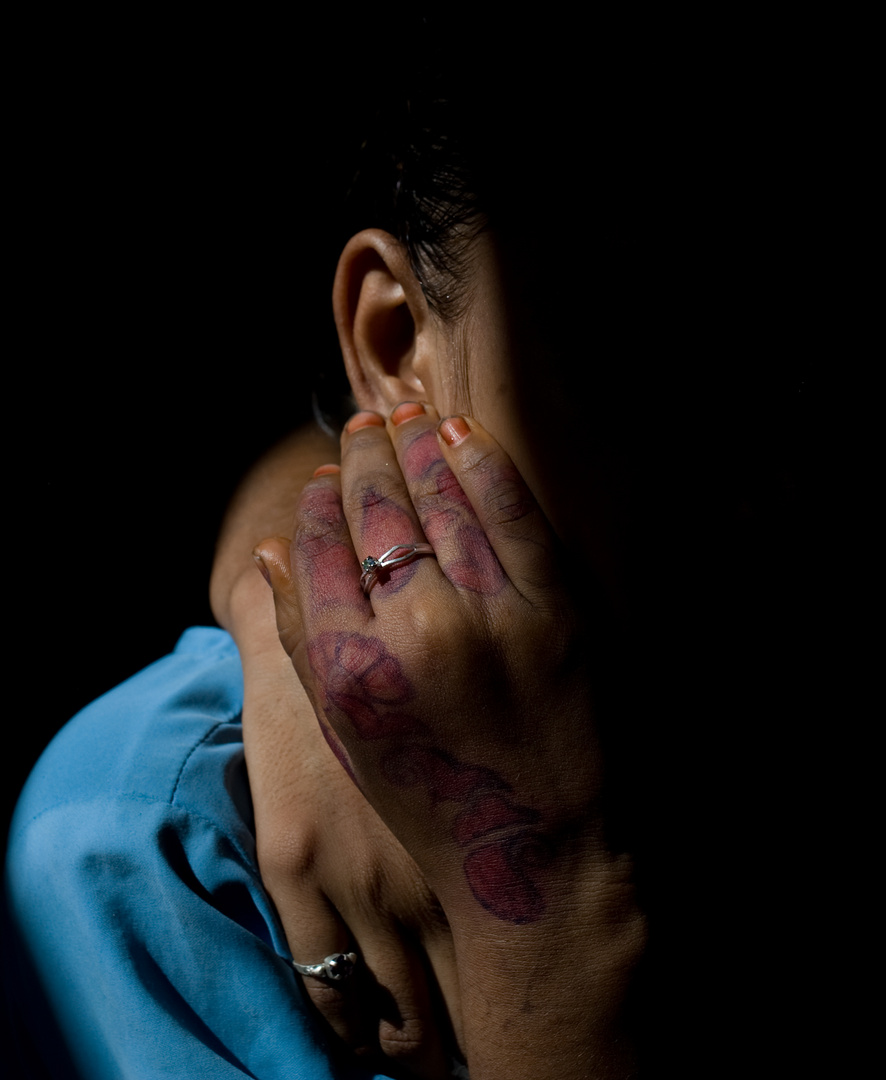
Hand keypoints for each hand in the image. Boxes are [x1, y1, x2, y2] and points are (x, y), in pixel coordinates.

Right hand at [256, 404, 645, 1077]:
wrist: (546, 854)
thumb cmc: (436, 802)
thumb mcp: (348, 734)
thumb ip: (302, 641)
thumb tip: (271, 552)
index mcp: (352, 671)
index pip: (316, 551)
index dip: (315, 504)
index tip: (319, 479)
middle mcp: (413, 635)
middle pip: (374, 513)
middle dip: (362, 460)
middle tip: (360, 427)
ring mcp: (491, 617)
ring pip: (438, 499)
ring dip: (416, 447)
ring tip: (404, 418)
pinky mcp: (557, 608)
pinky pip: (511, 509)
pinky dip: (482, 461)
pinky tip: (462, 433)